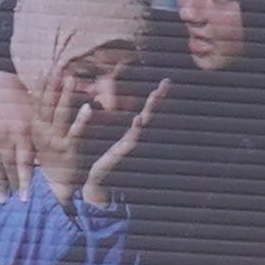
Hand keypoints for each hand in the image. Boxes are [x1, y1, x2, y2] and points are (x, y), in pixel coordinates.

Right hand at [0, 70, 43, 196]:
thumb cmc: (20, 98)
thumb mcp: (36, 113)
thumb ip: (44, 132)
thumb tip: (62, 150)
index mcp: (23, 131)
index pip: (24, 163)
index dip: (25, 182)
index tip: (27, 198)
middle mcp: (5, 136)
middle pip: (9, 168)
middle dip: (12, 187)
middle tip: (15, 205)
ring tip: (1, 200)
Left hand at [75, 76, 168, 206]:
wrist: (97, 183)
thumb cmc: (103, 161)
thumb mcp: (106, 138)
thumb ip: (108, 122)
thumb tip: (101, 102)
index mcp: (132, 132)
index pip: (147, 110)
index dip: (156, 97)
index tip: (166, 82)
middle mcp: (135, 137)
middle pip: (150, 114)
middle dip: (158, 99)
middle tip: (167, 83)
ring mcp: (131, 145)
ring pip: (144, 124)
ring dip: (150, 109)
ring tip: (156, 94)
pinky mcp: (123, 153)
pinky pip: (131, 140)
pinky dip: (136, 129)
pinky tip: (139, 119)